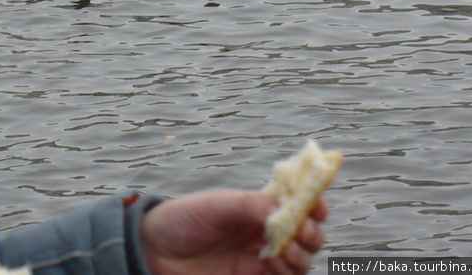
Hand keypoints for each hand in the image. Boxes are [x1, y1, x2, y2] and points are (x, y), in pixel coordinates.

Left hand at [140, 189, 327, 274]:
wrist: (154, 252)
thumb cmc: (182, 220)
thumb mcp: (216, 205)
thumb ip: (250, 205)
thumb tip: (284, 209)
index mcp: (256, 207)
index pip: (295, 204)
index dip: (312, 204)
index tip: (318, 206)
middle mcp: (263, 232)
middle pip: (306, 235)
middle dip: (311, 233)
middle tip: (300, 233)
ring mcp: (259, 258)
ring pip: (300, 260)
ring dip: (301, 256)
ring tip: (283, 251)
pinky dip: (286, 273)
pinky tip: (271, 264)